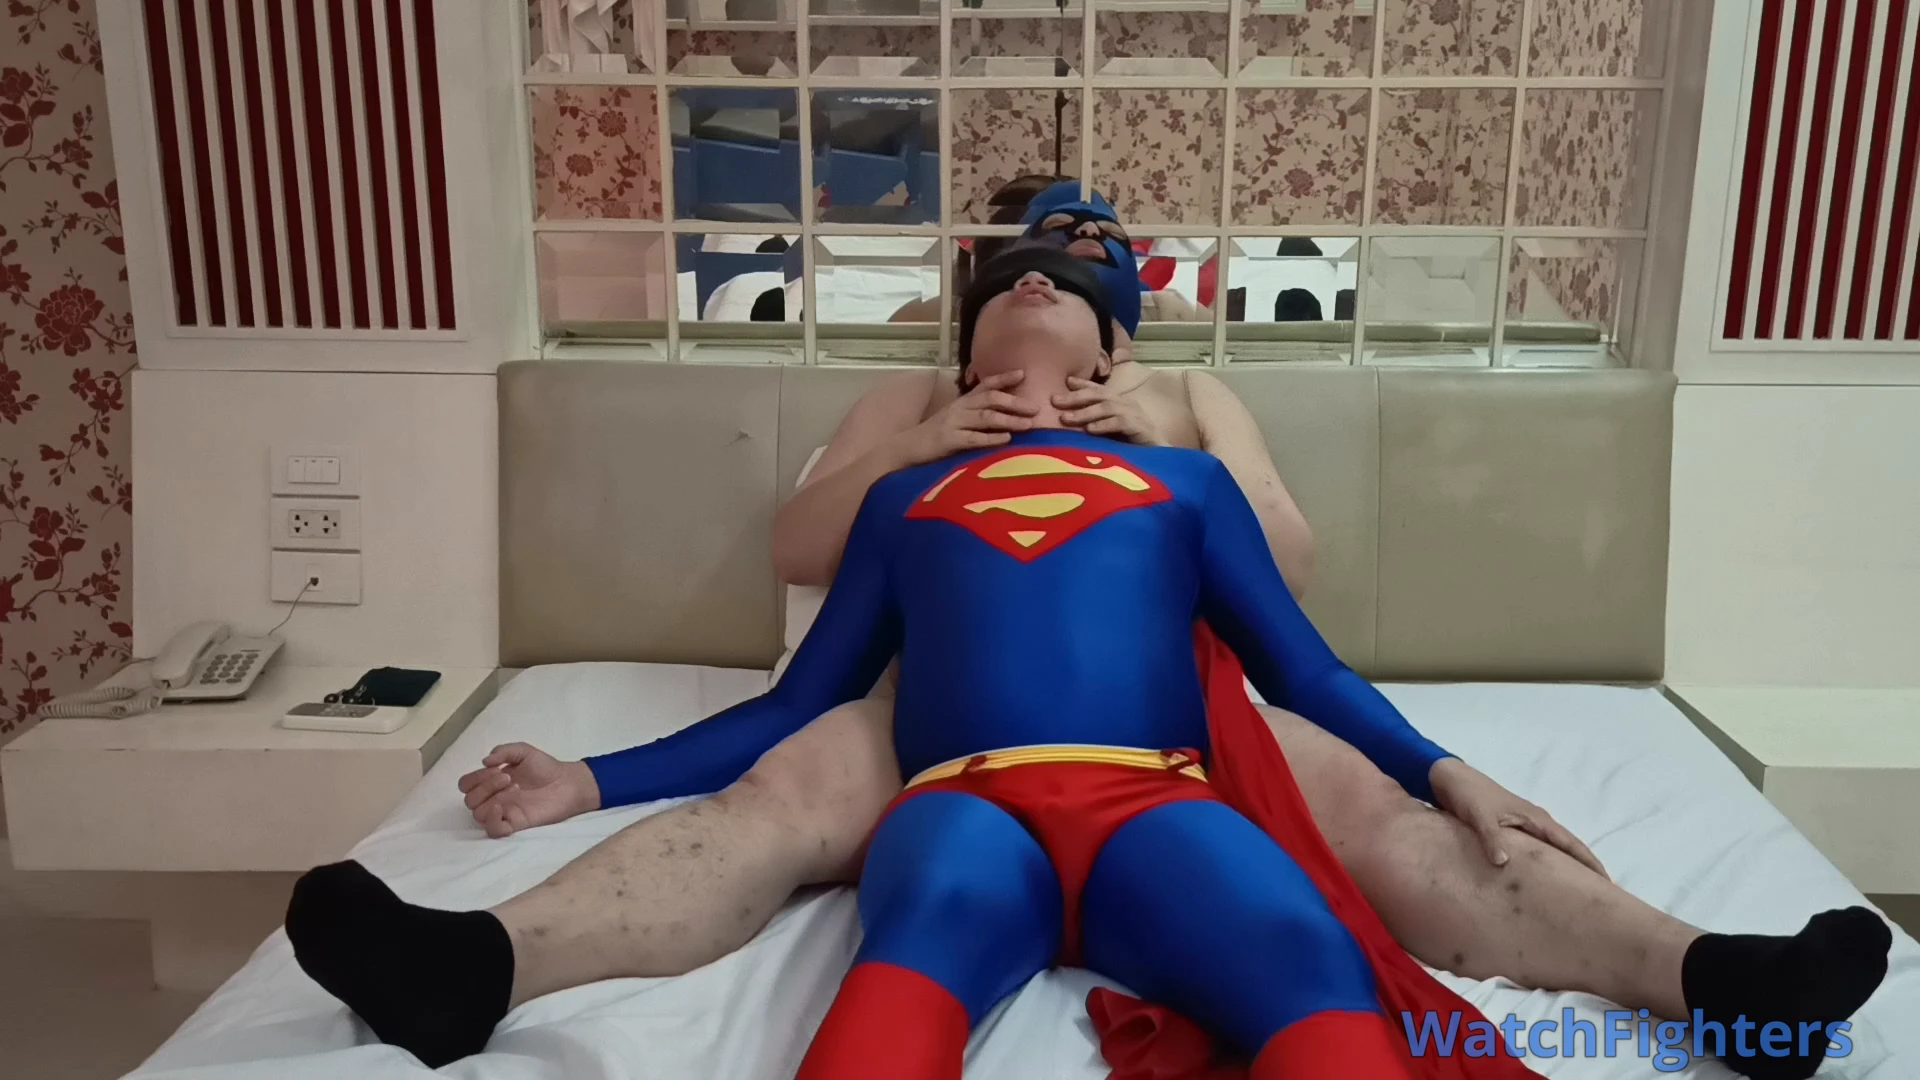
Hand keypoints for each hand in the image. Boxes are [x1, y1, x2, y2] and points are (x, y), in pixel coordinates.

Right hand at [456, 743, 599, 838]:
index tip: (495, 768)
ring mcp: (504, 812)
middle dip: (484, 785)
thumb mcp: (523, 751)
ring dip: (490, 798)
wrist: (567, 782)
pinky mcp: (515, 823)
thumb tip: (485, 761)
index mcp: (491, 782)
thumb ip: (503, 751)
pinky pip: (493, 831)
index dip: (475, 777)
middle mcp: (494, 798)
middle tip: (507, 777)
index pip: (466, 785)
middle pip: (470, 800)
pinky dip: (491, 822)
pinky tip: (501, 808)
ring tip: (514, 787)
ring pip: (477, 815)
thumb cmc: (545, 767)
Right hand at [894, 370, 1037, 465]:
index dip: (1004, 378)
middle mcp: (960, 408)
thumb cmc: (936, 435)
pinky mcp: (949, 440)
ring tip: (1028, 425)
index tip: (1023, 374)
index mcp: (963, 401)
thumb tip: (1004, 413)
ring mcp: (954, 423)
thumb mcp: (956, 418)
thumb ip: (976, 414)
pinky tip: (1006, 439)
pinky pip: (973, 438)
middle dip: (1014, 402)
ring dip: (1009, 420)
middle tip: (1035, 407)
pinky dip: (991, 438)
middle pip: (990, 399)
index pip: (985, 385)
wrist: (908, 448)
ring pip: (985, 417)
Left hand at [1053, 376, 1165, 445]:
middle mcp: (1126, 404)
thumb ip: (1094, 425)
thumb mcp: (1109, 433)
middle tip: (1055, 400)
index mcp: (1119, 403)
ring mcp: (1135, 414)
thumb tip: (1068, 422)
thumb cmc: (1132, 448)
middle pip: (1099, 394)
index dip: (1082, 384)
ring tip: (1066, 418)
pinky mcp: (1141, 427)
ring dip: (1085, 412)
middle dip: (1076, 396)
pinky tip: (1089, 430)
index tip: (1065, 381)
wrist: (1160, 459)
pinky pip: (1120, 422)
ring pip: (1107, 407)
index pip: (1098, 389)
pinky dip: (1103, 425)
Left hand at [1428, 758, 1607, 878]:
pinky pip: (1535, 852)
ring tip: (1576, 894)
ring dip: (1566, 869)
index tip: (1609, 885)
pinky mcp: (1510, 831)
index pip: (1572, 845)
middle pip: (1569, 850)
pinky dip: (1544, 865)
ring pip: (1553, 852)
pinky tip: (1542, 881)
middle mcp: (1536, 823)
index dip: (1591, 864)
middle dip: (1585, 871)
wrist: (1451, 779)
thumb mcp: (1480, 817)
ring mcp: (1525, 827)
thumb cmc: (1468, 795)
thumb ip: (1492, 839)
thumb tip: (1504, 864)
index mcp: (1536, 819)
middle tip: (1599, 898)